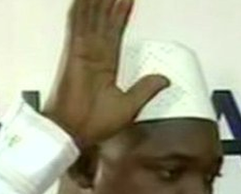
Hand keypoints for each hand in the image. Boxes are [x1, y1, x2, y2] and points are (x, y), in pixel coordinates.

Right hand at [43, 0, 168, 147]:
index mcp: (105, 65)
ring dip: (98, 2)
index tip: (127, 0)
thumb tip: (165, 78)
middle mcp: (94, 54)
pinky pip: (79, 26)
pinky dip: (83, 10)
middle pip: (104, 20)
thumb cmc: (96, 124)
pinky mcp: (75, 53)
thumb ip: (146, 89)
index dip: (120, 16)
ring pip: (92, 18)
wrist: (76, 133)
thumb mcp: (131, 105)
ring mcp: (83, 51)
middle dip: (110, 2)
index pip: (115, 33)